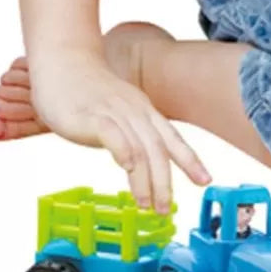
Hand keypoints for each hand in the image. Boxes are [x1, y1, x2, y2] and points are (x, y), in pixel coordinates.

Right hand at [30, 48, 209, 213]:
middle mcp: (136, 112)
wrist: (65, 63)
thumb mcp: (119, 112)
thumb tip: (140, 159)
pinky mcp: (92, 115)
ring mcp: (116, 112)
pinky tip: (128, 168)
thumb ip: (131, 133)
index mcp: (145, 112)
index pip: (173, 139)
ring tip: (147, 204)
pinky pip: (112, 133)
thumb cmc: (89, 91)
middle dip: (165, 181)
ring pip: (139, 147)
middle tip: (165, 208)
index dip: (190, 161)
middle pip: (159, 149)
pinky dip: (123, 150)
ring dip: (145, 178)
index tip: (205, 181)